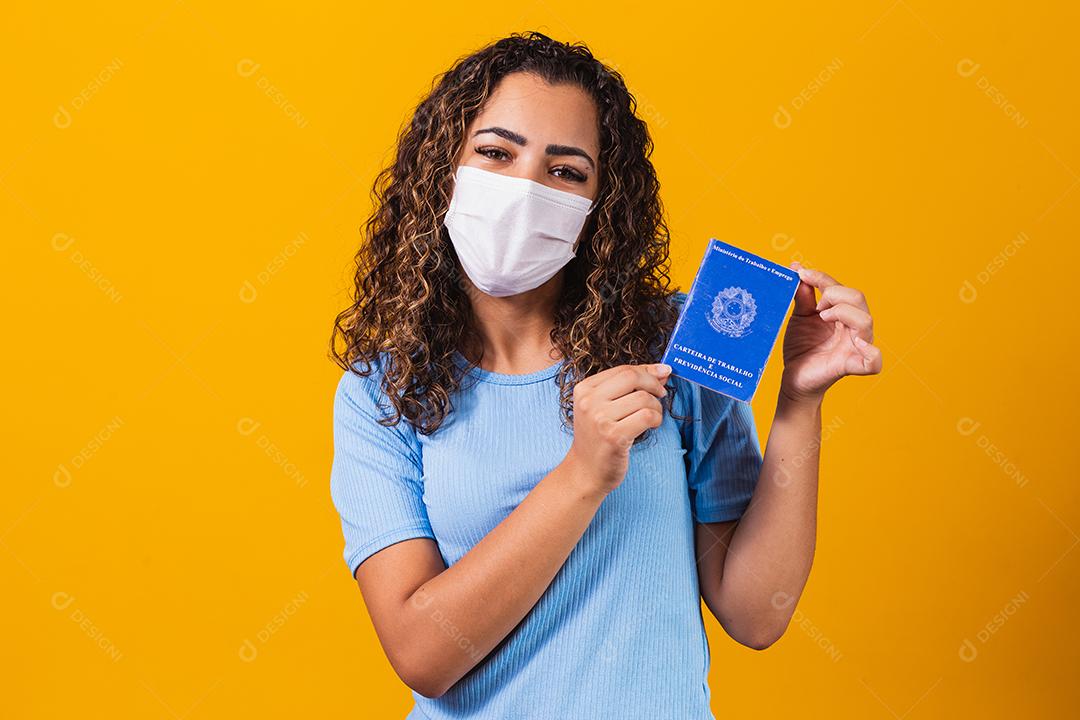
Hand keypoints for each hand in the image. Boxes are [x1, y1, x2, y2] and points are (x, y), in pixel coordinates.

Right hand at [565, 363, 670, 494]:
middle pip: (632, 378)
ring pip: (643, 398)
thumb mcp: (604, 407)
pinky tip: (652, 425)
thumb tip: (662, 370)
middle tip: (661, 395)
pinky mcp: (614, 437)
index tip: (662, 374)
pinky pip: (647, 416)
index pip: (623, 370)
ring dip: (656, 406)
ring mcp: (600, 419)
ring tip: (652, 416)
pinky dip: (656, 419)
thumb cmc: (598, 438)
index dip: (647, 370)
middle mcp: (589, 402)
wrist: (585, 471)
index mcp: (584, 389)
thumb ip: (629, 387)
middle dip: (654, 384)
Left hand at [779, 262, 882, 403]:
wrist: (794, 377)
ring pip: (866, 321)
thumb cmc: (801, 347)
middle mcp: (853, 328)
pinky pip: (874, 362)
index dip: (823, 278)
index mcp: (843, 314)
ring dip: (843, 312)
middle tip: (816, 305)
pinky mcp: (851, 366)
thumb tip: (797, 267)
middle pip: (858, 299)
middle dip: (835, 294)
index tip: (801, 274)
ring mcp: (855, 347)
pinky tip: (856, 343)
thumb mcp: (800, 317)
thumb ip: (802, 295)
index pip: (842, 288)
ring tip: (823, 317)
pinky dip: (870, 351)